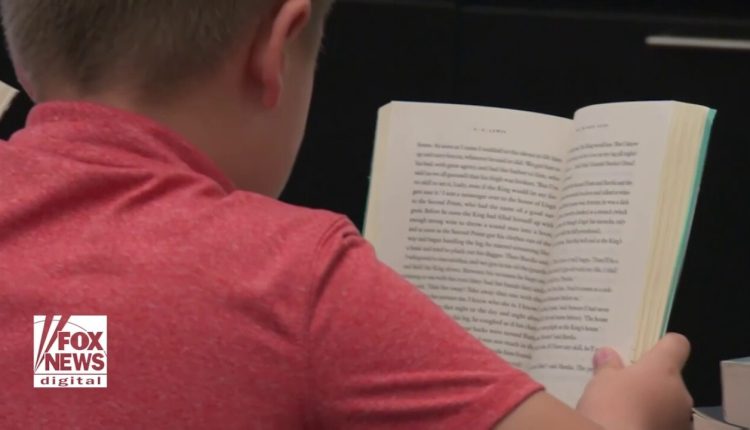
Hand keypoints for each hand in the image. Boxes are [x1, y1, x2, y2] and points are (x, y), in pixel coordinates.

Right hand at [576, 333, 692, 429]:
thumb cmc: (611, 406)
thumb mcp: (601, 381)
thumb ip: (608, 366)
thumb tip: (608, 355)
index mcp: (664, 369)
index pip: (677, 344)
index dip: (664, 346)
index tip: (646, 353)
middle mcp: (680, 392)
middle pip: (670, 379)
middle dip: (651, 383)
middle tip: (625, 389)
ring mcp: (682, 421)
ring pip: (669, 406)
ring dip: (653, 407)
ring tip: (625, 414)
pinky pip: (665, 426)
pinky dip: (651, 426)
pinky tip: (629, 427)